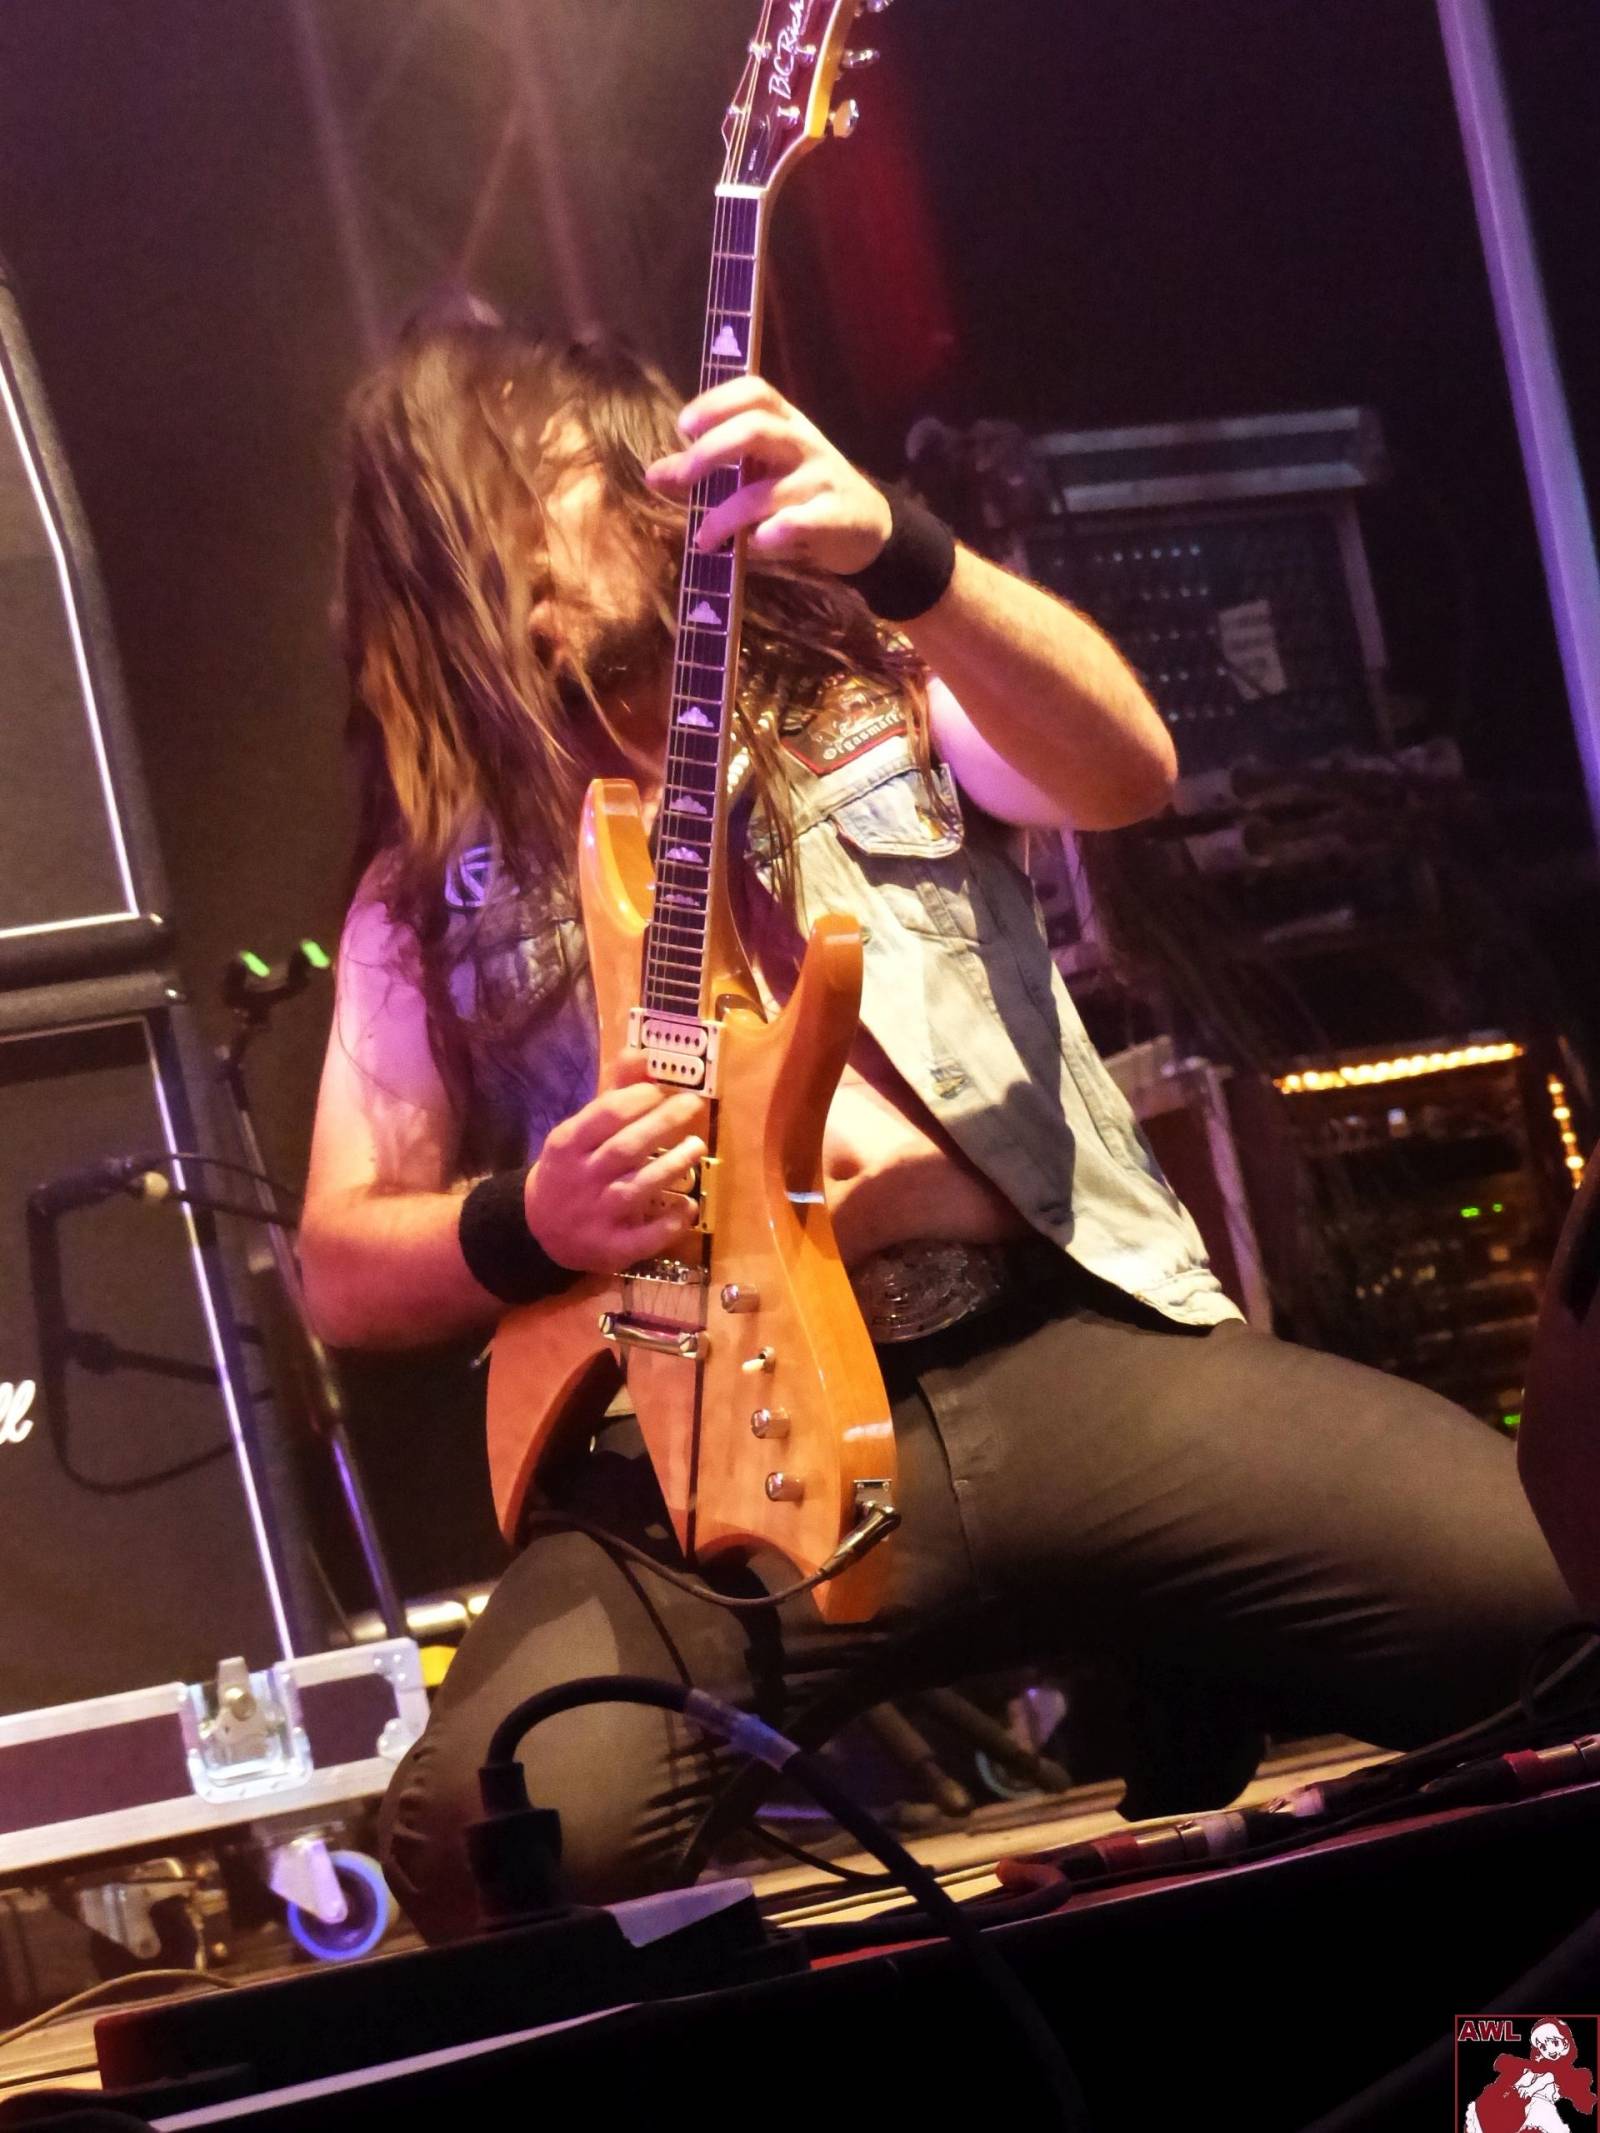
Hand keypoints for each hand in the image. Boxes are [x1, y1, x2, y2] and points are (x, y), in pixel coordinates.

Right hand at [524, 1059, 706, 1272]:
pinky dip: (668, 1223)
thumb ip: (613, 1094)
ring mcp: (594, 1216)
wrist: (538, 1230)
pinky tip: (688, 1207)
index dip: (640, 1098)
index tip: (662, 1090)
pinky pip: (643, 1237)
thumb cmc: (570, 1169)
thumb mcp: (580, 1130)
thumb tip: (641, 1053)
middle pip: (626, 1148)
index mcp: (567, 1144)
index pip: (606, 1115)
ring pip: (637, 1188)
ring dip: (672, 1166)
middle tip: (692, 1106)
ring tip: (697, 1146)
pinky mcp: (610, 1248)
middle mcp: (580, 1179)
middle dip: (663, 1124)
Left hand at [645, 376, 892, 575]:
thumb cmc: (799, 496)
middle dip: (711, 452)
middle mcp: (803, 443)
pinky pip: (802, 521)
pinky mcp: (836, 516)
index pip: (754, 392)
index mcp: (784, 422)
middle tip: (682, 479)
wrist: (866, 527)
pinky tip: (756, 545)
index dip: (717, 402)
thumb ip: (706, 473)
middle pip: (756, 429)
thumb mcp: (756, 476)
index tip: (684, 426)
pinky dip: (775, 532)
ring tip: (703, 538)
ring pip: (768, 490)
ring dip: (727, 514)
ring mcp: (822, 479)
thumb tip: (653, 473)